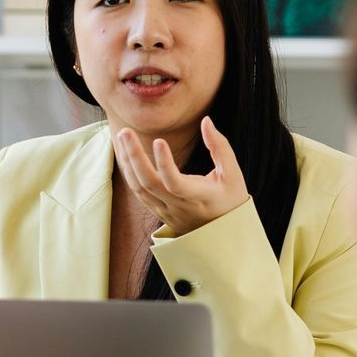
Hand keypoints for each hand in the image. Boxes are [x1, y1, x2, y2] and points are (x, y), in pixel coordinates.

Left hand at [112, 116, 248, 234]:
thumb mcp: (233, 174)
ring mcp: (166, 211)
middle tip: (126, 132)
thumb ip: (220, 147)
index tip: (159, 140)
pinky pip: (139, 192)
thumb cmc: (230, 199)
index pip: (176, 183)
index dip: (165, 164)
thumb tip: (206, 121)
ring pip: (139, 189)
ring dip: (128, 162)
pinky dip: (129, 172)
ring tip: (123, 137)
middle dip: (135, 157)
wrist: (222, 235)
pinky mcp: (158, 211)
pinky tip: (126, 153)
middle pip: (150, 184)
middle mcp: (179, 207)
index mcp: (201, 198)